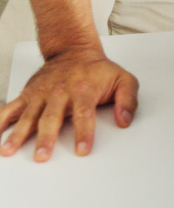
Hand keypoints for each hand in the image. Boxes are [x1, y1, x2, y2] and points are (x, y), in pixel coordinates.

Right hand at [0, 46, 138, 161]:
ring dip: (17, 134)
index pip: (84, 114)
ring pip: (28, 116)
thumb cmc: (98, 70)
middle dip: (46, 138)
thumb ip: (128, 100)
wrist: (74, 50)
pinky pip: (10, 109)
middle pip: (51, 117)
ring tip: (8, 151)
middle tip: (42, 156)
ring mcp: (41, 94)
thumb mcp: (123, 79)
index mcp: (84, 91)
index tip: (82, 150)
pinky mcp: (27, 95)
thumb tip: (125, 121)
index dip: (84, 133)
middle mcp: (60, 93)